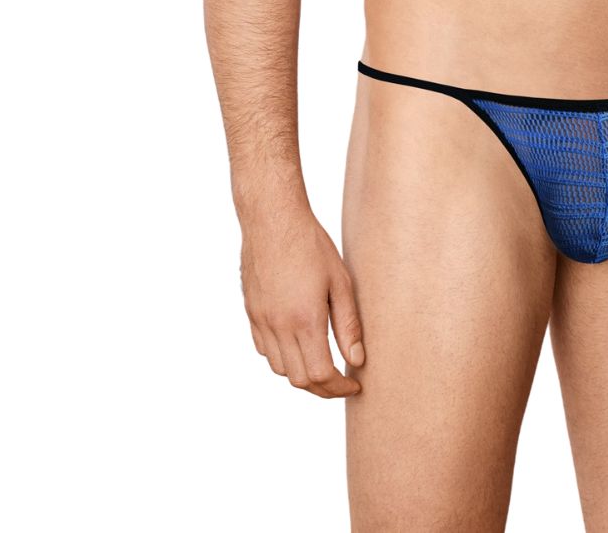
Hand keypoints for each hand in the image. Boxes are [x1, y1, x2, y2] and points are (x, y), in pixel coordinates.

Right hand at [240, 207, 364, 396]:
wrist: (272, 219)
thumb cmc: (311, 244)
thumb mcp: (340, 281)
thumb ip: (348, 324)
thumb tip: (357, 359)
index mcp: (305, 320)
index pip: (320, 375)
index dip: (339, 388)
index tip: (354, 384)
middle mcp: (278, 326)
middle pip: (299, 380)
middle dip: (322, 389)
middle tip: (341, 382)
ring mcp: (261, 321)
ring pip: (279, 369)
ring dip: (301, 374)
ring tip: (322, 364)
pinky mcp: (251, 312)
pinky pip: (264, 350)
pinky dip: (282, 358)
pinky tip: (297, 345)